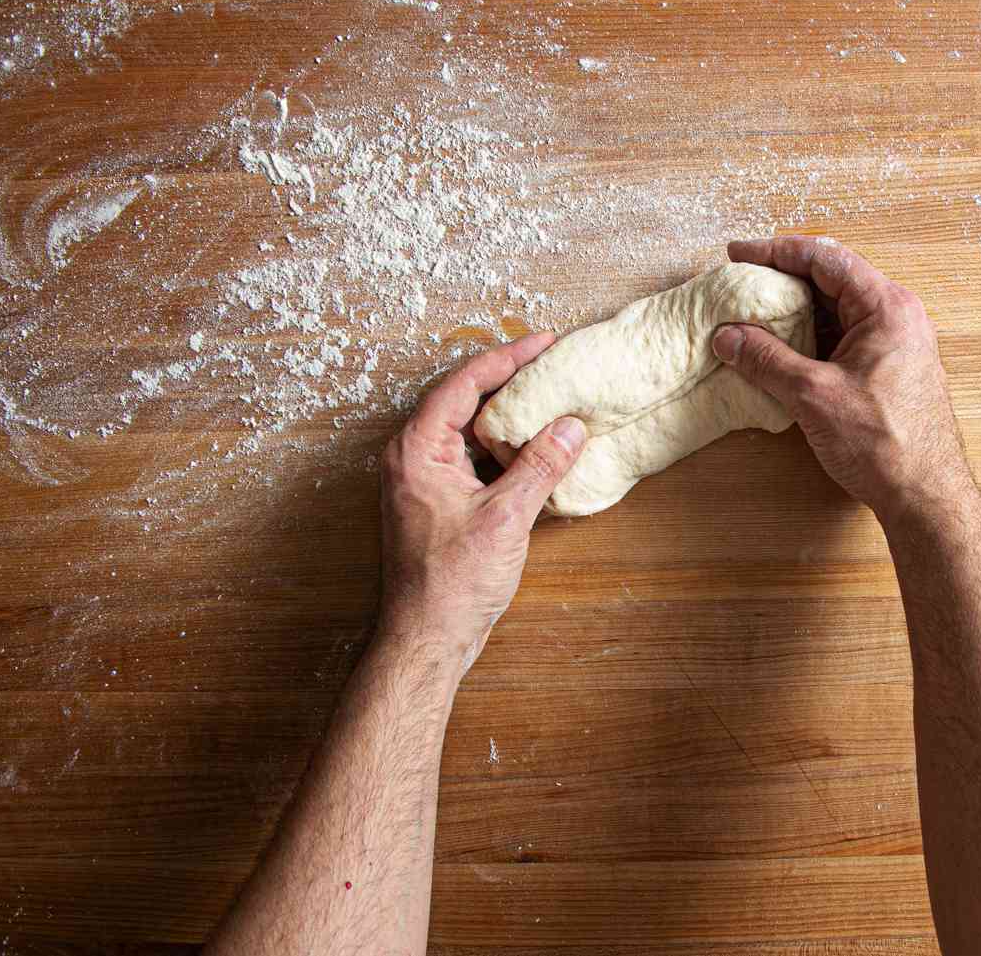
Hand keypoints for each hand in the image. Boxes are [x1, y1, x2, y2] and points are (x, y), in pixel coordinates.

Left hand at [378, 334, 585, 674]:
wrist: (424, 638)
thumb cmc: (451, 584)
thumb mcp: (504, 518)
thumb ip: (538, 467)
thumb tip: (569, 427)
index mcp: (416, 450)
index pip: (463, 383)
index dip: (506, 358)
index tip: (543, 342)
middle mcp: (410, 457)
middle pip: (461, 398)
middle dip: (506, 378)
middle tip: (548, 360)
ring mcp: (420, 480)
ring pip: (465, 428)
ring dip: (505, 413)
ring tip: (546, 395)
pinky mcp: (434, 501)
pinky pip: (468, 456)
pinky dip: (500, 445)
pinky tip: (531, 447)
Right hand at [712, 236, 973, 523]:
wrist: (925, 495)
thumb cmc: (882, 443)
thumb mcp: (813, 395)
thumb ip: (766, 360)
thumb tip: (727, 336)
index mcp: (886, 307)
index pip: (825, 258)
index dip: (777, 251)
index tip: (739, 254)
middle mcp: (897, 316)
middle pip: (832, 279)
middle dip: (783, 279)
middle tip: (742, 283)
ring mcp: (896, 342)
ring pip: (837, 310)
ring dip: (796, 311)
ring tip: (753, 316)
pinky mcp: (889, 368)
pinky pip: (844, 337)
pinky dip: (811, 337)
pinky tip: (780, 350)